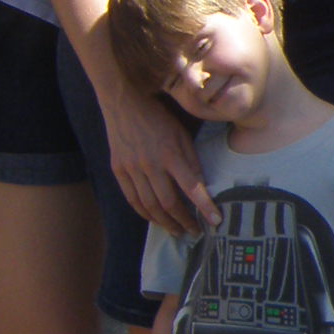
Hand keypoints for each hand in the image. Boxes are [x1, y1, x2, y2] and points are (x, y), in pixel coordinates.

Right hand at [101, 79, 218, 234]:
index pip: (191, 187)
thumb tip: (202, 188)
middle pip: (168, 202)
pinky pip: (131, 198)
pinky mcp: (118, 169)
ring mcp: (131, 167)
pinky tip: (155, 220)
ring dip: (165, 222)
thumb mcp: (182, 134)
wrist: (123, 101)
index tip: (216, 221)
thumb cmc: (158, 117)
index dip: (204, 207)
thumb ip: (191, 161)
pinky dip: (144, 214)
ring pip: (149, 205)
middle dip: (184, 221)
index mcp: (170, 153)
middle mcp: (150, 163)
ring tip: (177, 231)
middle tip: (195, 232)